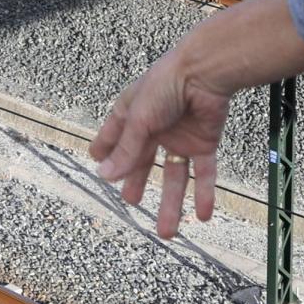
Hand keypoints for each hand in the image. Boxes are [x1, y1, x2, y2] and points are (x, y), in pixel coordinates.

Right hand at [89, 49, 229, 238]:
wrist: (205, 73)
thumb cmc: (164, 86)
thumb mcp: (139, 120)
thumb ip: (126, 151)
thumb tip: (104, 176)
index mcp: (132, 115)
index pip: (114, 138)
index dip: (106, 152)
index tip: (97, 166)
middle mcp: (154, 127)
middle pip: (143, 162)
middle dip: (137, 182)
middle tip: (130, 202)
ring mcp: (179, 136)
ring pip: (174, 175)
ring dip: (171, 202)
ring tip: (167, 231)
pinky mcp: (204, 142)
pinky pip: (203, 172)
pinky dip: (204, 193)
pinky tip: (202, 214)